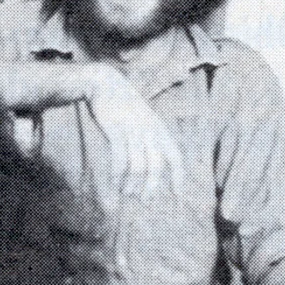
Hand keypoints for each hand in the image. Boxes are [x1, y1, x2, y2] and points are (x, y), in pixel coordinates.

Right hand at [84, 66, 184, 199]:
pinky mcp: (116, 129)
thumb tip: (152, 164)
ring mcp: (133, 130)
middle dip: (151, 187)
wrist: (105, 83)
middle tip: (145, 201)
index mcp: (159, 129)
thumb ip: (149, 137)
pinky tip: (115, 182)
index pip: (175, 157)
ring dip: (132, 183)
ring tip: (127, 192)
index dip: (178, 178)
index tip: (177, 195)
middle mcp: (149, 131)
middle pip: (156, 166)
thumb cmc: (123, 105)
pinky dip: (118, 174)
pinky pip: (119, 158)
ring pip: (137, 165)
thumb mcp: (143, 118)